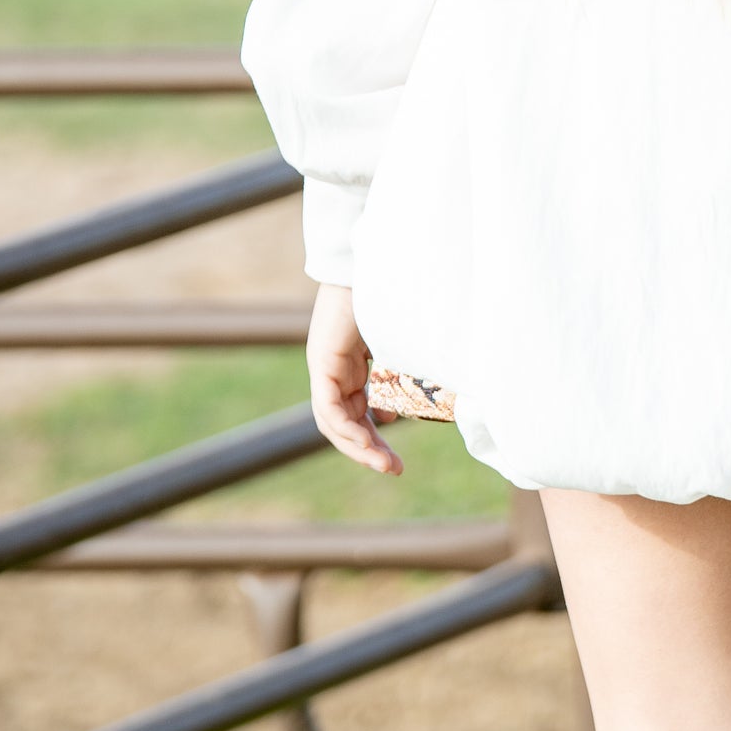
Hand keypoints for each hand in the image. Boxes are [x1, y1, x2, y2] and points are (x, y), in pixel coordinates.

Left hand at [306, 280, 401, 475]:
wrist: (376, 261)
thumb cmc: (394, 293)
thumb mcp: (400, 343)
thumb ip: (402, 371)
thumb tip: (407, 403)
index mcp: (351, 365)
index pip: (355, 412)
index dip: (373, 436)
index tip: (395, 455)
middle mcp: (334, 369)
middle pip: (344, 422)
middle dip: (368, 449)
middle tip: (393, 469)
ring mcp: (325, 366)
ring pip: (334, 421)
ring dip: (359, 446)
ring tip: (385, 463)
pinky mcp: (322, 362)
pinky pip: (328, 407)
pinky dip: (347, 427)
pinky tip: (367, 440)